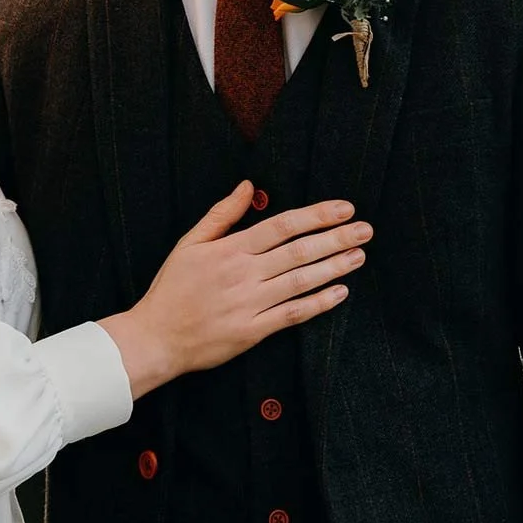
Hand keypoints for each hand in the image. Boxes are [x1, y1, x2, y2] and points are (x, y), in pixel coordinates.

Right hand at [101, 182, 369, 398]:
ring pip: (301, 281)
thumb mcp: (189, 243)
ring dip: (334, 267)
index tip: (345, 208)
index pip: (283, 225)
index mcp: (231, 249)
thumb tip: (248, 185)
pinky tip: (340, 292)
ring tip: (359, 255)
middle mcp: (244, 274)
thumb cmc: (172, 288)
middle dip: (336, 238)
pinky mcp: (254, 331)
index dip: (317, 215)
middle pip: (299, 251)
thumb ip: (221, 214)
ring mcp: (250, 304)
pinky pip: (293, 314)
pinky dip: (318, 303)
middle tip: (366, 229)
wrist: (156, 337)